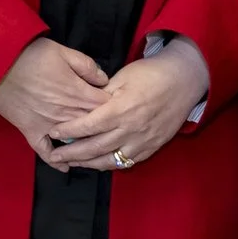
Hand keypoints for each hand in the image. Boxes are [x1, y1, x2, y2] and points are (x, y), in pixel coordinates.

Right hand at [0, 38, 108, 170]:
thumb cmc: (32, 55)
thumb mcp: (64, 52)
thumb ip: (87, 66)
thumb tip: (104, 80)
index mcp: (77, 93)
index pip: (105, 106)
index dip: (116, 107)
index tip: (121, 108)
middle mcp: (66, 113)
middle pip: (93, 127)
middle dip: (105, 130)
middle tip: (114, 132)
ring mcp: (49, 125)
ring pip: (74, 142)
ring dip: (85, 147)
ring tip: (96, 150)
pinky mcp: (31, 131)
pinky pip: (45, 151)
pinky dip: (56, 161)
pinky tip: (65, 166)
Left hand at [49, 37, 210, 171]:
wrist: (184, 81)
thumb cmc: (151, 74)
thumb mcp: (123, 77)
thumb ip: (101, 94)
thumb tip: (82, 105)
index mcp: (121, 109)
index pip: (88, 126)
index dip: (68, 131)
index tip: (53, 133)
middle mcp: (130, 129)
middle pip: (95, 148)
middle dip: (72, 153)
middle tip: (55, 155)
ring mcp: (142, 141)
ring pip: (109, 160)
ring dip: (88, 164)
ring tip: (72, 163)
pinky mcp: (151, 148)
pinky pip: (126, 162)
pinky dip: (109, 164)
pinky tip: (97, 163)